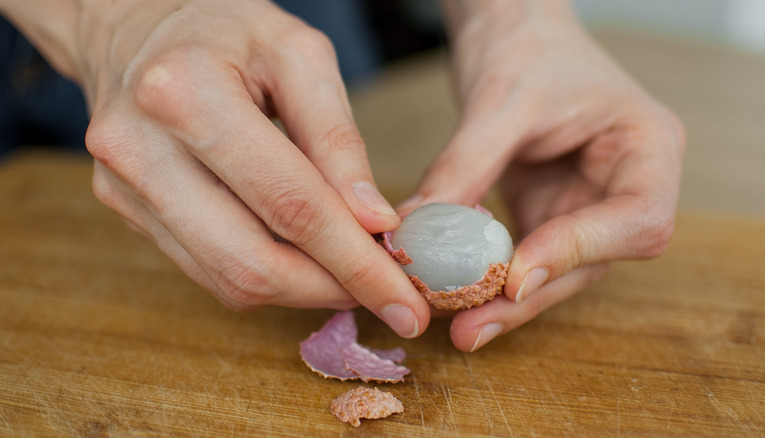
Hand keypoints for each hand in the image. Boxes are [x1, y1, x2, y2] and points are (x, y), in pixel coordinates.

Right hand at [2, 0, 429, 336]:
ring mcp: (124, 188)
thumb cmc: (224, 30)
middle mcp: (141, 151)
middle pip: (251, 261)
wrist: (133, 24)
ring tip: (348, 274)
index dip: (355, 262)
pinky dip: (263, 276)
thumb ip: (338, 138)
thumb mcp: (299, 57)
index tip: (405, 298)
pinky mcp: (125, 209)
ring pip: (227, 279)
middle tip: (384, 293)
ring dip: (300, 290)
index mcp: (187, 94)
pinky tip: (301, 260)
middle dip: (330, 289)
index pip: (290, 204)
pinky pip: (205, 269)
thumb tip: (373, 223)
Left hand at [408, 0, 683, 349]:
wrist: (512, 27)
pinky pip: (521, 257)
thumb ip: (464, 167)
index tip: (518, 273)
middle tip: (472, 327)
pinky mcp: (546, 214)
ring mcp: (585, 206)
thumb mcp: (499, 102)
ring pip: (553, 271)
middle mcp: (624, 187)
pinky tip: (451, 293)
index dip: (580, 252)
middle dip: (529, 296)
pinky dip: (487, 277)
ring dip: (504, 300)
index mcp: (648, 149)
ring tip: (457, 324)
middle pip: (591, 261)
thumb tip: (417, 233)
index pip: (637, 221)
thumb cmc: (526, 46)